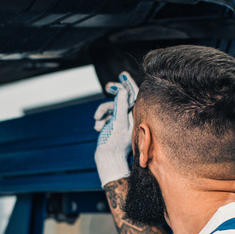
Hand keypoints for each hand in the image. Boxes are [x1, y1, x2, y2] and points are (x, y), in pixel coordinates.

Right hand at [93, 71, 137, 187]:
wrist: (108, 159)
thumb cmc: (115, 143)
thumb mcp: (118, 123)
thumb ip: (121, 106)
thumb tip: (123, 90)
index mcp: (136, 116)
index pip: (134, 95)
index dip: (129, 83)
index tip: (123, 74)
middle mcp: (130, 117)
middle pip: (122, 98)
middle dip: (113, 95)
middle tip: (108, 87)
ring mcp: (122, 121)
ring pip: (112, 106)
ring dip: (102, 112)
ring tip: (98, 121)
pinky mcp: (114, 124)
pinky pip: (107, 114)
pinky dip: (101, 119)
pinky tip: (98, 127)